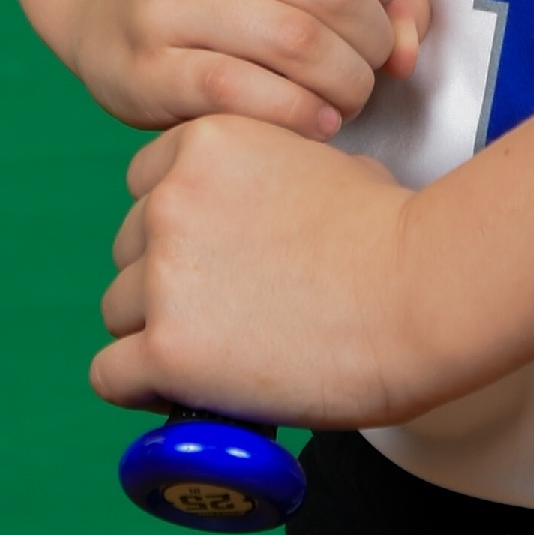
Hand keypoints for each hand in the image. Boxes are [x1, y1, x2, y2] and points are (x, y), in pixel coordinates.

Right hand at [59, 0, 429, 136]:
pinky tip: (315, 120)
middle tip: (374, 64)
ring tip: (348, 95)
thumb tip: (410, 39)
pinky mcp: (145, 67)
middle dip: (373, 39)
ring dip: (346, 83)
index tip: (388, 4)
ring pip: (294, 44)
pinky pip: (243, 93)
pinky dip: (299, 115)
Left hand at [92, 115, 421, 427]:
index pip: (146, 185)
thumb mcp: (326, 162)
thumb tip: (272, 208)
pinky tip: (180, 390)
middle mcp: (169, 200)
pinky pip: (111, 375)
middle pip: (129, 250)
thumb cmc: (396, 234)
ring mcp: (165, 275)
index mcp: (204, 144)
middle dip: (168, 280)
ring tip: (215, 354)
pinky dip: (141, 387)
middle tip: (225, 311)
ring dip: (157, 332)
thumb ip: (276, 174)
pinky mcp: (168, 349)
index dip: (179, 226)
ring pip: (119, 311)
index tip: (213, 257)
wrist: (422, 290)